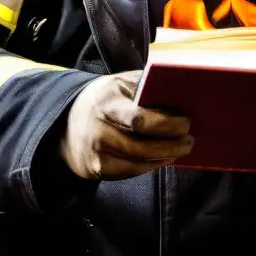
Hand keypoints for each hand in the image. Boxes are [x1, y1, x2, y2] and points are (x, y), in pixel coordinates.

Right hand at [60, 70, 193, 179]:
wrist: (66, 123)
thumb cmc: (106, 99)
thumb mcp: (120, 84)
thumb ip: (146, 87)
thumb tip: (182, 93)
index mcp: (108, 99)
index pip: (139, 118)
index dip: (167, 124)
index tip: (186, 122)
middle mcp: (99, 126)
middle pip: (141, 145)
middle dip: (171, 144)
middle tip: (190, 139)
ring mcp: (97, 150)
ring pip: (139, 161)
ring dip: (166, 156)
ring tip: (182, 148)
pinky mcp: (98, 168)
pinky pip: (131, 171)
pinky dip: (152, 165)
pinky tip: (164, 158)